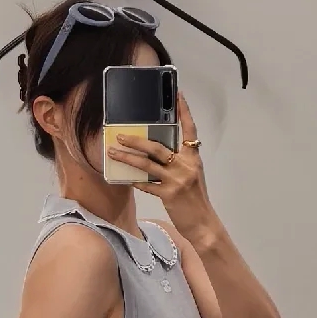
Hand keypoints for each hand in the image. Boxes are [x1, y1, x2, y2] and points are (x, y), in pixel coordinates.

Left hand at [107, 92, 216, 241]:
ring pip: (147, 164)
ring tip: (113, 152)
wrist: (203, 223)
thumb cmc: (196, 199)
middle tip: (120, 135)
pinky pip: (147, 185)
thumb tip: (158, 154)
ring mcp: (176, 180)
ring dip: (128, 158)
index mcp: (193, 158)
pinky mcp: (168, 194)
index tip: (178, 94)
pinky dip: (135, 181)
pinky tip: (125, 178)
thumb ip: (179, 162)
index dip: (184, 112)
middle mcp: (185, 166)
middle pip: (157, 147)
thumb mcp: (192, 176)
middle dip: (136, 140)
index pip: (190, 130)